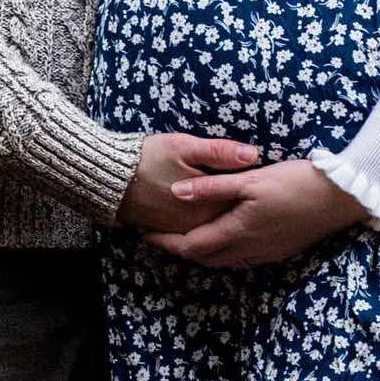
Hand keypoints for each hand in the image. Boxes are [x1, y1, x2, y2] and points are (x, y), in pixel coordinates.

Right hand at [118, 130, 262, 234]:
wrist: (108, 177)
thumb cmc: (148, 157)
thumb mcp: (185, 146)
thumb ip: (221, 152)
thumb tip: (254, 155)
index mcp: (208, 206)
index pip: (243, 206)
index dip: (258, 198)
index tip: (270, 186)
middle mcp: (197, 225)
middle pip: (231, 221)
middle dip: (246, 212)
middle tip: (260, 200)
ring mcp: (182, 231)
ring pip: (214, 230)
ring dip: (228, 221)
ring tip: (243, 209)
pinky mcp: (168, 231)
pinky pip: (195, 234)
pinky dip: (208, 227)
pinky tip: (215, 216)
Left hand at [149, 158, 370, 268]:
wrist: (341, 198)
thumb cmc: (296, 182)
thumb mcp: (250, 180)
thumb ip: (211, 188)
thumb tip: (176, 192)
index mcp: (237, 232)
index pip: (190, 246)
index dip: (165, 242)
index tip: (145, 234)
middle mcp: (248, 250)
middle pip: (204, 258)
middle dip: (180, 250)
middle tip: (161, 237)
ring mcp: (265, 254)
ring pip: (224, 261)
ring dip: (203, 252)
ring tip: (187, 237)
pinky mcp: (279, 251)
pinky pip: (242, 259)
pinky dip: (224, 252)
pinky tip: (225, 238)